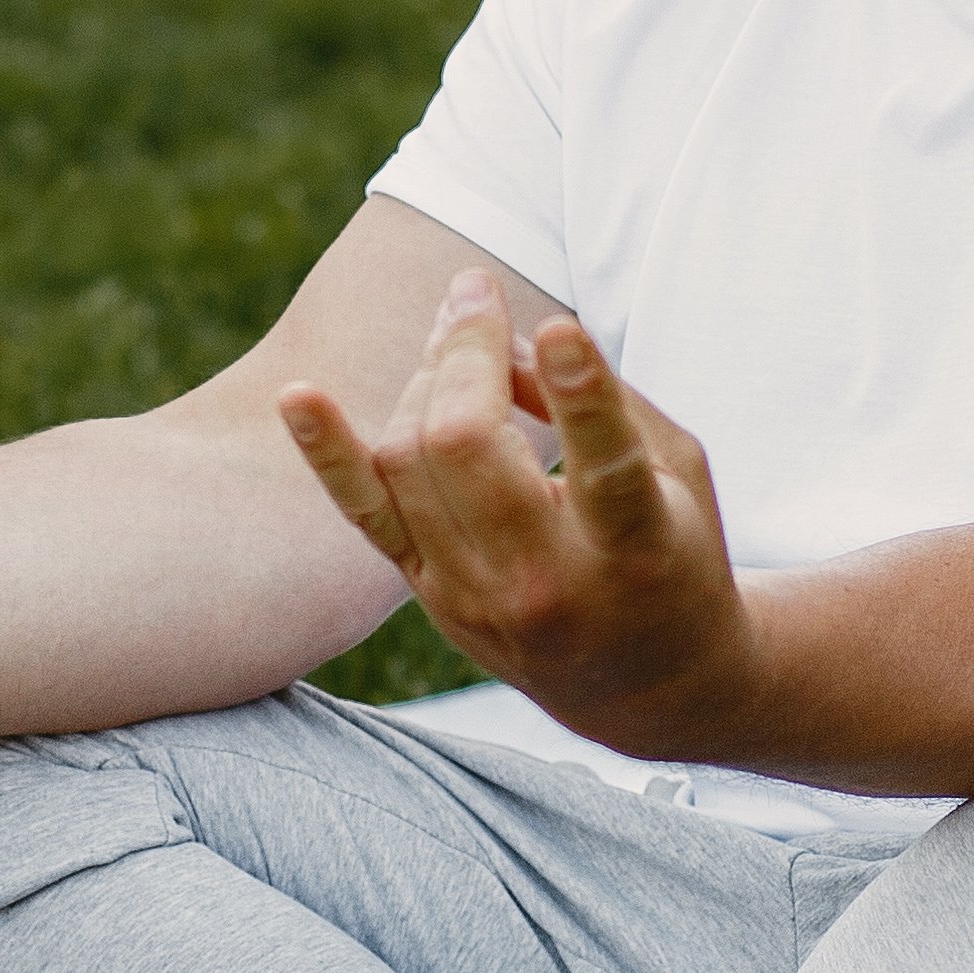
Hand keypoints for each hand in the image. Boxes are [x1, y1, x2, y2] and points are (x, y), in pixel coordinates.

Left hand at [277, 274, 762, 755]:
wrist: (645, 683)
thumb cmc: (675, 547)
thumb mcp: (676, 470)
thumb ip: (603, 398)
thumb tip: (501, 336)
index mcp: (638, 547)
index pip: (603, 467)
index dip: (579, 395)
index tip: (558, 327)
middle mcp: (550, 581)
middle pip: (468, 445)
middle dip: (464, 351)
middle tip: (475, 290)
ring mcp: (479, 595)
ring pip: (411, 458)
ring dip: (426, 377)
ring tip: (457, 339)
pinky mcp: (434, 596)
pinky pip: (366, 514)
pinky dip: (328, 452)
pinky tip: (297, 397)